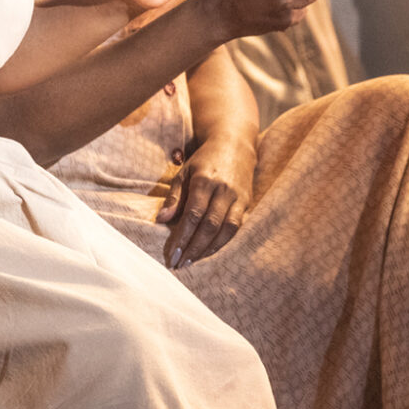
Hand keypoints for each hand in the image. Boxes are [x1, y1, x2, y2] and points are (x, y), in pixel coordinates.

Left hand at [157, 133, 255, 267]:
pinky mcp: (247, 202)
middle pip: (210, 225)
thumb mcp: (184, 172)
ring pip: (226, 229)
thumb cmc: (204, 161)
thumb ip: (174, 197)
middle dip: (194, 247)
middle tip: (180, 263)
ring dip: (210, 249)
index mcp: (204, 181)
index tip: (172, 253)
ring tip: (194, 261)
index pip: (193, 214)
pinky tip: (210, 251)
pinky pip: (236, 227)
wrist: (235, 144)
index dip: (183, 236)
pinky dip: (223, 242)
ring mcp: (238, 197)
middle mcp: (223, 190)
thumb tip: (161, 220)